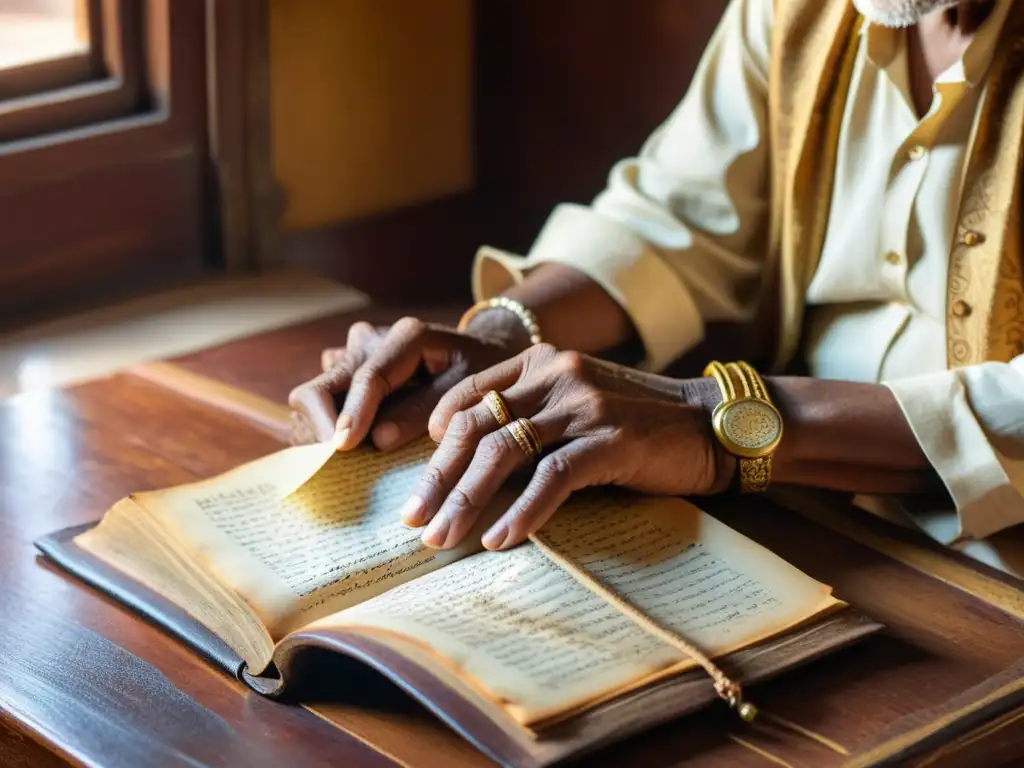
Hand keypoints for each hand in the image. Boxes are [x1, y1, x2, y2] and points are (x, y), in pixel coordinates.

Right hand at [288, 313, 531, 450]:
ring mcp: (353, 355)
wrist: (480, 354)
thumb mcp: (468, 390)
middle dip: (321, 425)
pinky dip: (326, 428)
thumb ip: (426, 410)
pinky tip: (343, 453)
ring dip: (320, 430)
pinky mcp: (346, 372)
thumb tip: (379, 439)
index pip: (368, 377)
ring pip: (314, 393)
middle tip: (332, 462)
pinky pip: (321, 400)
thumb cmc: (481, 373)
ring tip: (337, 463)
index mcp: (405, 337)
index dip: (352, 414)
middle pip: (322, 383)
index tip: (343, 447)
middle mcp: (370, 340)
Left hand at [402, 344, 732, 550]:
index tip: (419, 484)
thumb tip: (472, 468)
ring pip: (503, 451)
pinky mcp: (610, 439)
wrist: (709, 423)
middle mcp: (556, 373)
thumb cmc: (636, 423)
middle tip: (415, 521)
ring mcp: (583, 404)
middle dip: (439, 479)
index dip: (433, 441)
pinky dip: (521, 511)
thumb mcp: (574, 406)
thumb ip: (529, 419)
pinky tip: (500, 539)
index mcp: (539, 362)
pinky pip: (551, 477)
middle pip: (475, 426)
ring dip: (466, 500)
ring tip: (442, 538)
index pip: (467, 396)